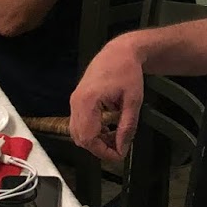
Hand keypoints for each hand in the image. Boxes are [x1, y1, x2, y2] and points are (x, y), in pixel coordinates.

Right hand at [69, 38, 145, 158]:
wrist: (119, 51)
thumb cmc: (127, 71)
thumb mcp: (133, 101)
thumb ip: (126, 126)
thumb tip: (122, 148)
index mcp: (87, 101)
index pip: (88, 137)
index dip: (103, 152)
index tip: (119, 156)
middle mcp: (76, 102)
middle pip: (80, 138)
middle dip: (99, 148)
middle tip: (119, 148)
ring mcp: (74, 101)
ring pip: (78, 132)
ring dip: (95, 140)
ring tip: (116, 137)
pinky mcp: (77, 100)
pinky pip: (80, 123)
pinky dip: (92, 131)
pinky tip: (108, 129)